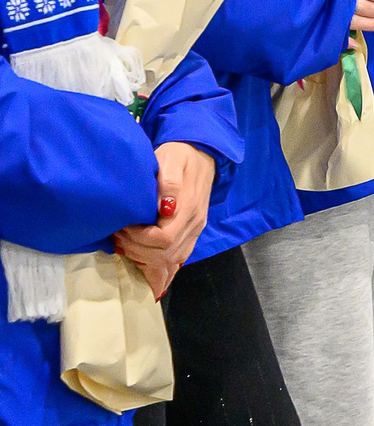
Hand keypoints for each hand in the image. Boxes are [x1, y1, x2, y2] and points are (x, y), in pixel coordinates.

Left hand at [113, 143, 214, 292]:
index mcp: (189, 209)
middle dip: (138, 251)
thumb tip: (165, 208)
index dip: (139, 239)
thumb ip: (169, 182)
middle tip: (119, 237)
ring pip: (173, 261)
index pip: (163, 239)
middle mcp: (194, 224)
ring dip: (146, 261)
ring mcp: (195, 230)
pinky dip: (163, 270)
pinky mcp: (192, 233)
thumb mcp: (170, 160)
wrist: (201, 153)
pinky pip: (179, 260)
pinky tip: (148, 272)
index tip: (123, 227)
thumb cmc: (179, 155)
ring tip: (126, 247)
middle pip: (166, 255)